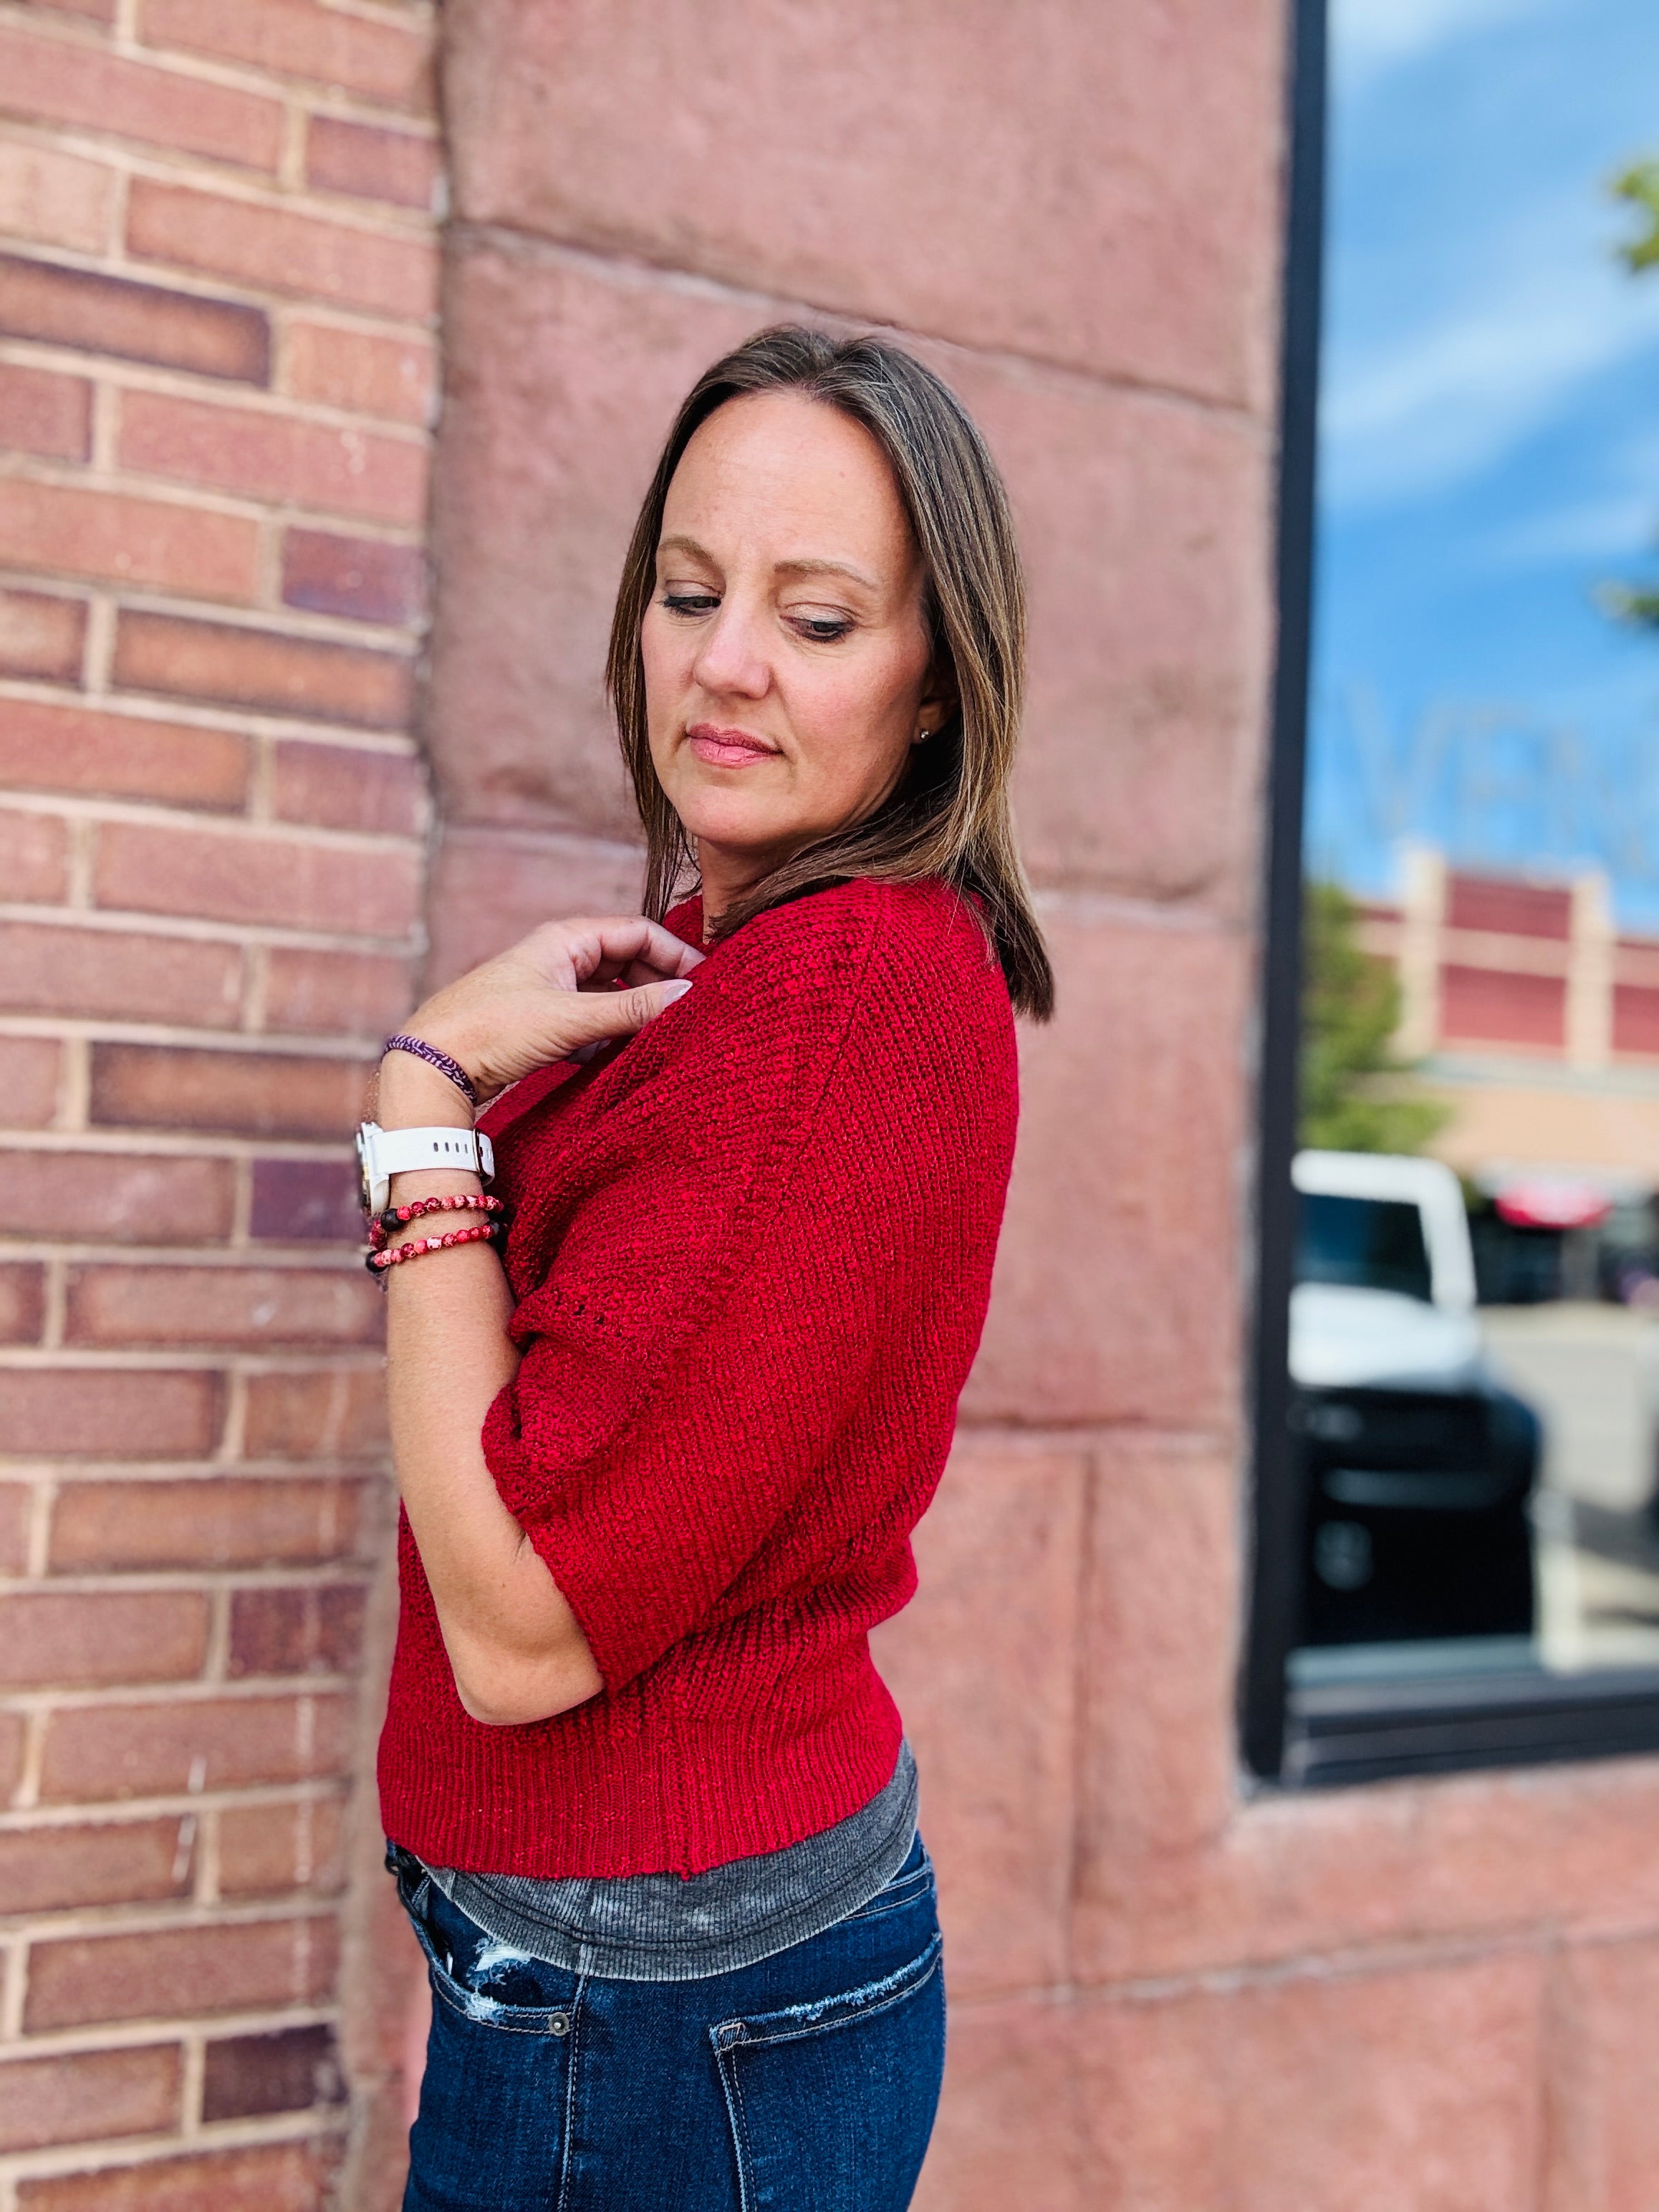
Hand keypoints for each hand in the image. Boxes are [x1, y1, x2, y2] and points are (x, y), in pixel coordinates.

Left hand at [391, 915, 703, 1105]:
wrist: (434, 1065)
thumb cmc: (494, 1029)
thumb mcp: (571, 1019)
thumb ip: (632, 1009)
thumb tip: (688, 995)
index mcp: (566, 939)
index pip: (637, 931)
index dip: (674, 953)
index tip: (703, 983)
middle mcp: (560, 958)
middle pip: (627, 961)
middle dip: (659, 984)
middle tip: (690, 1012)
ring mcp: (551, 990)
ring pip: (610, 994)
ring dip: (636, 1013)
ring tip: (664, 1035)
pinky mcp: (543, 1023)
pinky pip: (592, 1022)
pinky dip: (612, 1035)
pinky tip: (626, 1055)